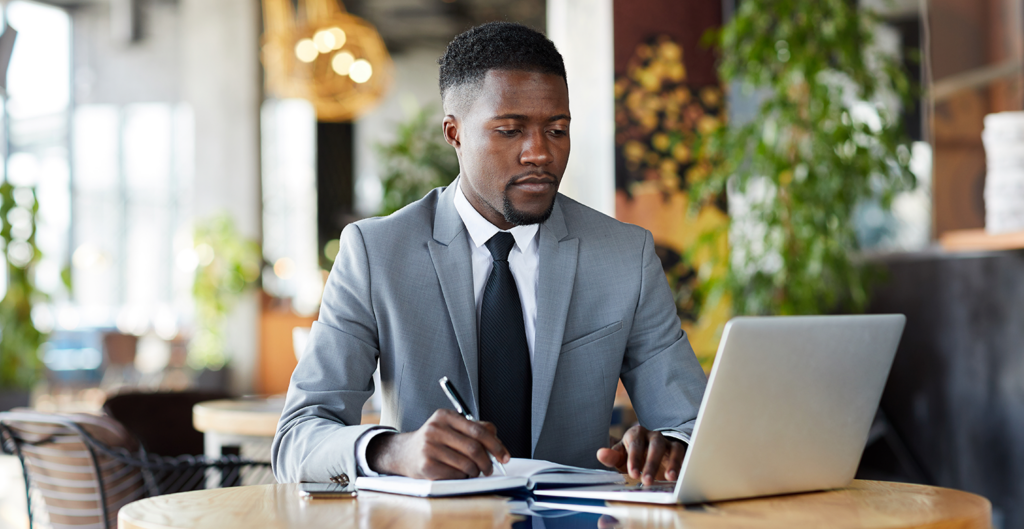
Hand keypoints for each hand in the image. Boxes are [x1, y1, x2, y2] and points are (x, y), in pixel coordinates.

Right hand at [366, 409, 510, 479]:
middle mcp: (435, 429)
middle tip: (490, 468)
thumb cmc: (433, 440)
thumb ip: (474, 428)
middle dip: (488, 462)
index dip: (496, 445)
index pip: (478, 430)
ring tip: (473, 470)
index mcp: (445, 416)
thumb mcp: (451, 427)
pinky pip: (456, 474)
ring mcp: (429, 447)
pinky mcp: (426, 465)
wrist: (403, 453)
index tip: (504, 456)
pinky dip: (463, 476)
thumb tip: (496, 438)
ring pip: (467, 464)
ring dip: (475, 471)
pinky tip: (458, 473)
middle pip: (474, 448)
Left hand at [596, 425, 685, 485]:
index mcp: (635, 434)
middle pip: (655, 446)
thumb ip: (611, 457)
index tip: (633, 473)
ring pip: (671, 448)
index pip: (635, 445)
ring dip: (671, 463)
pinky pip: (682, 454)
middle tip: (647, 480)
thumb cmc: (632, 457)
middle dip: (651, 463)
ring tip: (670, 478)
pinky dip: (681, 464)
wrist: (647, 454)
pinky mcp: (678, 449)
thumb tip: (600, 454)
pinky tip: (679, 476)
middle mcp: (652, 436)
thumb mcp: (621, 458)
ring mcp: (667, 442)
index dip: (634, 459)